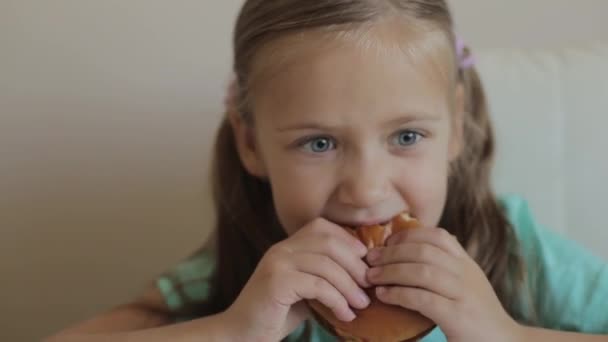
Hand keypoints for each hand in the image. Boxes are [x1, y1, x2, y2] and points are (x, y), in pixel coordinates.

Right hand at [224, 218, 371, 340]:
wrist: (242, 334)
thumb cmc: (277, 314)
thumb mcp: (304, 289)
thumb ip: (323, 276)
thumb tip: (361, 274)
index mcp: (286, 246)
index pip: (321, 227)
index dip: (347, 240)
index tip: (365, 260)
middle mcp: (280, 249)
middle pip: (328, 243)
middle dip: (355, 264)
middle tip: (369, 286)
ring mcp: (277, 263)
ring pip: (326, 265)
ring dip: (349, 286)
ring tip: (361, 304)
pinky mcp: (277, 282)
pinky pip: (317, 285)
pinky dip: (337, 300)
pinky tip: (345, 315)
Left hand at [366, 227, 521, 341]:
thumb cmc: (478, 316)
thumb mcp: (465, 285)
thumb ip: (445, 269)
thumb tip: (408, 254)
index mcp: (467, 264)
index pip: (438, 236)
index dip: (409, 235)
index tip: (388, 241)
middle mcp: (466, 274)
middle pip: (424, 251)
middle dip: (392, 252)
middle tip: (370, 259)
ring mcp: (463, 294)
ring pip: (421, 271)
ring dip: (391, 271)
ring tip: (372, 277)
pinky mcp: (458, 316)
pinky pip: (422, 298)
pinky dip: (398, 294)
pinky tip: (384, 295)